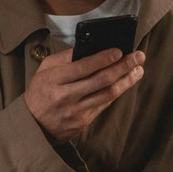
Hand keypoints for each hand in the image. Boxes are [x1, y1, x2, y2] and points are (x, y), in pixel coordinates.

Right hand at [25, 47, 144, 144]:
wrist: (33, 125)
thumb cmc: (40, 92)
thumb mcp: (45, 70)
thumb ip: (65, 58)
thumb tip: (89, 46)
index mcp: (54, 80)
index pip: (82, 67)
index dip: (103, 59)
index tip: (119, 51)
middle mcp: (65, 96)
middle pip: (100, 81)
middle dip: (123, 67)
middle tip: (139, 57)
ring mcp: (75, 111)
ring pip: (107, 95)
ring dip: (126, 81)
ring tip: (139, 70)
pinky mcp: (83, 122)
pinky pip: (103, 105)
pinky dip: (117, 92)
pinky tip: (126, 82)